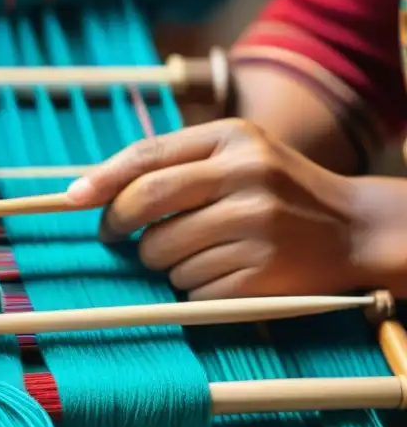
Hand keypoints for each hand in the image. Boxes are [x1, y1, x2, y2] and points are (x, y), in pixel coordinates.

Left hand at [63, 118, 377, 299]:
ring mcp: (256, 225)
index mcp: (234, 139)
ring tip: (197, 251)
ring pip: (162, 252)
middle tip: (112, 235)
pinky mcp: (261, 272)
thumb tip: (92, 188)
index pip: (148, 156)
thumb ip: (176, 162)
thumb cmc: (277, 190)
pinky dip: (192, 286)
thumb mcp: (238, 154)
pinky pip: (191, 287)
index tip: (71, 197)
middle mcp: (247, 176)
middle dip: (117, 224)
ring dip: (162, 260)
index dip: (102, 179)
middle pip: (146, 202)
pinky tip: (223, 272)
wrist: (354, 228)